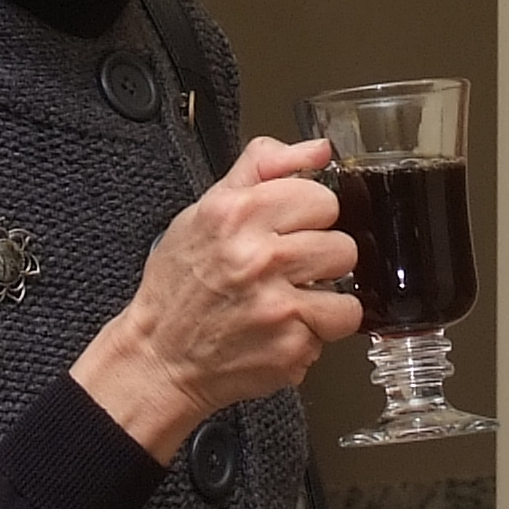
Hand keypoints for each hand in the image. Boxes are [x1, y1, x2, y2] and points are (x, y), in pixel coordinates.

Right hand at [73, 136, 361, 458]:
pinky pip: (333, 332)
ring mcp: (277, 306)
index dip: (311, 217)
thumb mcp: (206, 210)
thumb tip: (318, 150)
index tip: (292, 231)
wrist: (159, 358)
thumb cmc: (180, 285)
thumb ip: (263, 168)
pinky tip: (283, 329)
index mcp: (236, 214)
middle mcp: (258, 257)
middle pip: (343, 246)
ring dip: (325, 301)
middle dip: (320, 260)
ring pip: (349, 294)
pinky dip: (314, 334)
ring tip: (290, 301)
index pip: (321, 199)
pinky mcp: (290, 347)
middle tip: (288, 271)